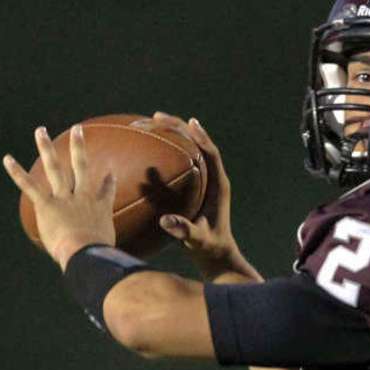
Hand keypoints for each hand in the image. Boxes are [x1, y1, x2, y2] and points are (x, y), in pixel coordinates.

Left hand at [4, 124, 116, 270]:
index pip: (105, 192)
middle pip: (81, 166)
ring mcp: (65, 199)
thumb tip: (107, 263)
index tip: (109, 173)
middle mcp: (83, 197)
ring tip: (40, 131)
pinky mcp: (48, 205)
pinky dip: (17, 172)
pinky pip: (30, 185)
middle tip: (77, 130)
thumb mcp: (108, 251)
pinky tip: (7, 159)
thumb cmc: (99, 256)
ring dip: (46, 148)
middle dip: (78, 147)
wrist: (87, 253)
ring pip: (55, 168)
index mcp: (99, 209)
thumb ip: (105, 249)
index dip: (108, 182)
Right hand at [130, 112, 259, 281]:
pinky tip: (150, 145)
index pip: (211, 154)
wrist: (216, 254)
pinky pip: (182, 161)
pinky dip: (168, 149)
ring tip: (154, 120)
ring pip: (191, 148)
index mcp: (219, 185)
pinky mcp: (197, 185)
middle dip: (179, 127)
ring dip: (174, 132)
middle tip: (156, 116)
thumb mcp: (197, 240)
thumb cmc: (208, 247)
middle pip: (199, 144)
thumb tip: (166, 221)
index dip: (201, 138)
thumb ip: (184, 230)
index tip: (189, 123)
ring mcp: (206, 180)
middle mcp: (214, 178)